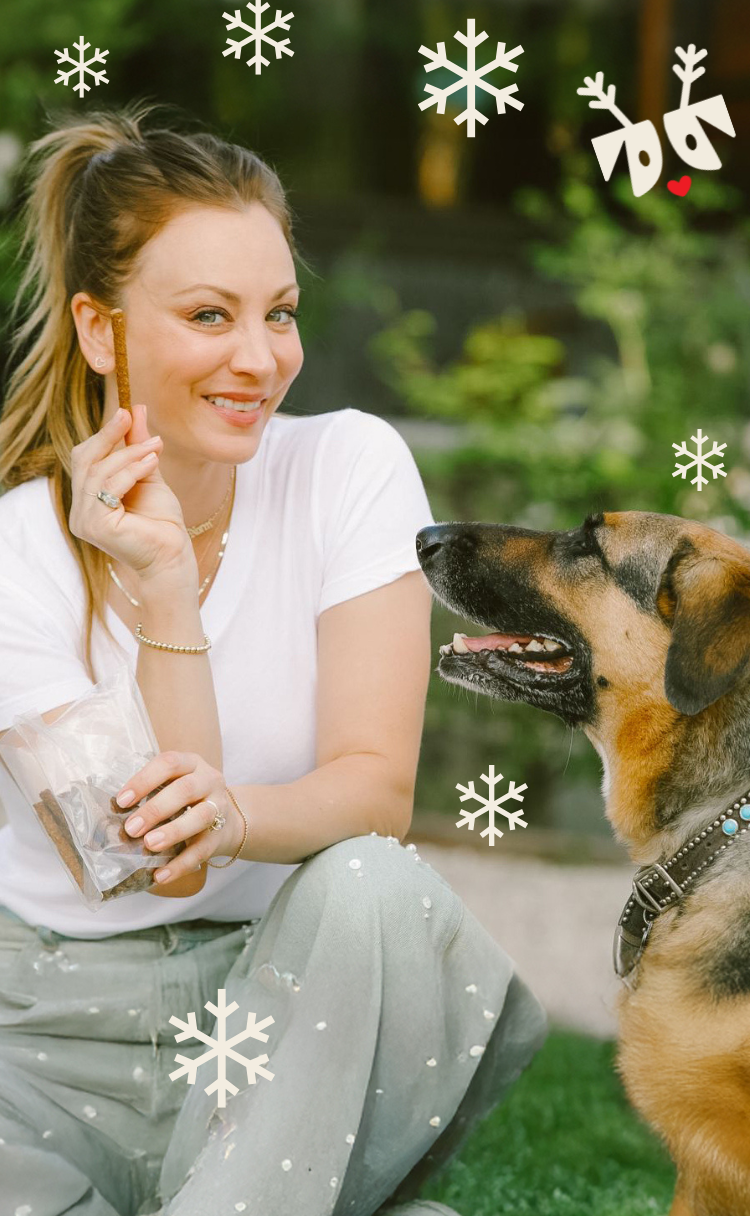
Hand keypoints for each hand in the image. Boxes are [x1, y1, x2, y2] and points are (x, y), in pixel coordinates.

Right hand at [69, 403, 197, 585]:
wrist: (173, 555)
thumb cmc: (161, 522)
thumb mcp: (148, 475)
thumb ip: (137, 445)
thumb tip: (136, 408)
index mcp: (88, 499)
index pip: (85, 459)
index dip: (103, 435)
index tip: (125, 413)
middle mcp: (80, 510)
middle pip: (84, 461)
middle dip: (108, 436)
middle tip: (128, 416)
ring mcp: (84, 519)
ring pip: (98, 471)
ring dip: (128, 454)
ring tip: (155, 447)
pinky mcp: (95, 525)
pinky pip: (109, 487)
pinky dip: (131, 471)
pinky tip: (152, 462)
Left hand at [115, 750, 244, 883]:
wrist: (228, 818)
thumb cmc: (187, 800)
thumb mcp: (173, 784)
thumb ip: (149, 793)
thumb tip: (112, 815)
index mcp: (191, 764)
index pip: (169, 763)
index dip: (144, 780)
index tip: (122, 801)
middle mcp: (209, 781)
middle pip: (185, 790)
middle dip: (156, 809)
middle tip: (131, 828)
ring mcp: (219, 807)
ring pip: (200, 817)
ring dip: (173, 831)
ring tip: (150, 845)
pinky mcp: (220, 835)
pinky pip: (202, 850)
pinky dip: (180, 864)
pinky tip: (161, 875)